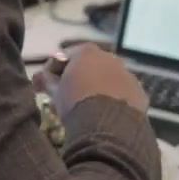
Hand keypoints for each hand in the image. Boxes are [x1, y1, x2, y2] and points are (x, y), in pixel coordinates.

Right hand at [33, 45, 147, 118]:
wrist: (109, 126)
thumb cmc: (76, 103)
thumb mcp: (55, 92)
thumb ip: (45, 80)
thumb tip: (39, 76)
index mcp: (87, 52)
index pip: (65, 56)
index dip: (53, 71)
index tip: (45, 86)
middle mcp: (109, 57)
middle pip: (89, 66)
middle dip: (78, 79)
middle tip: (67, 98)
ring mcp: (127, 74)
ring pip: (108, 79)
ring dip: (98, 89)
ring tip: (87, 109)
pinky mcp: (139, 92)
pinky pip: (122, 94)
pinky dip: (114, 100)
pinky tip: (106, 115)